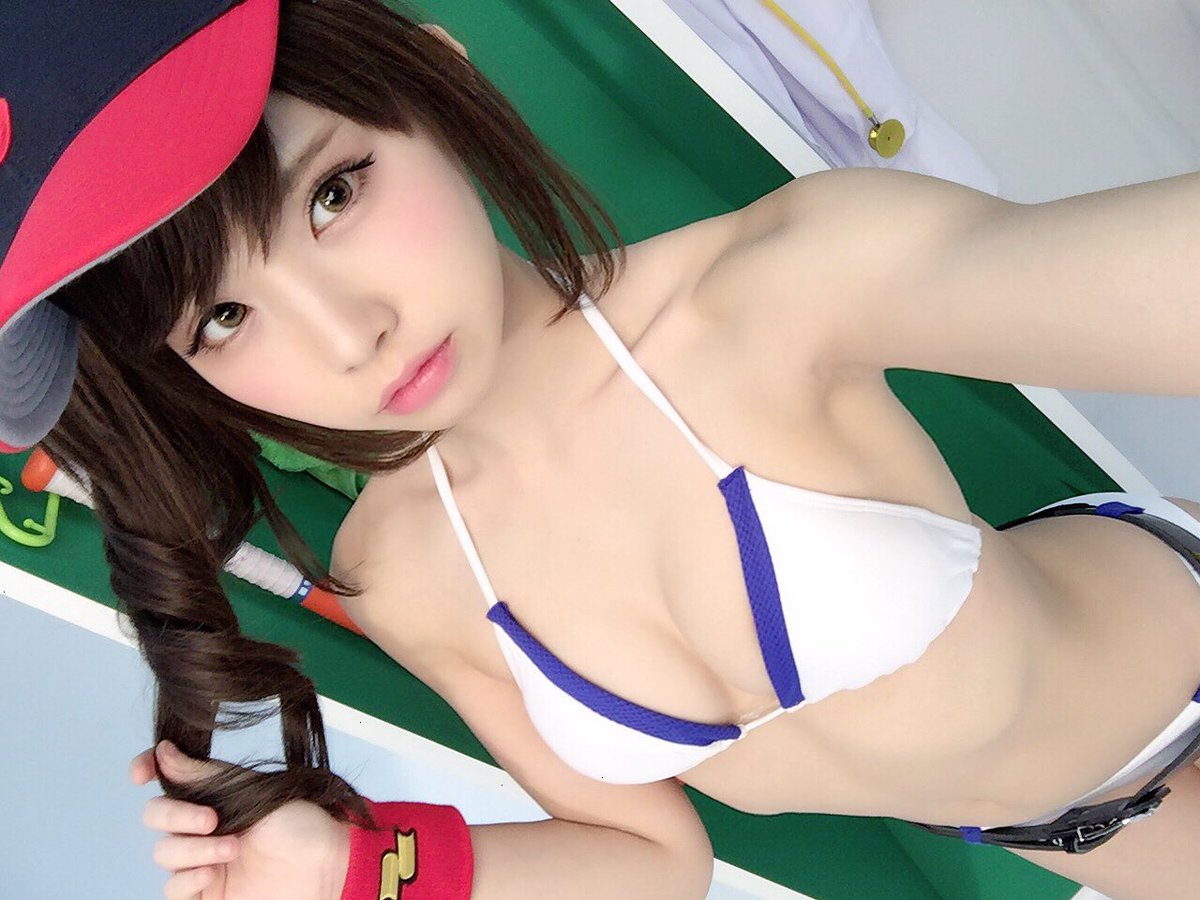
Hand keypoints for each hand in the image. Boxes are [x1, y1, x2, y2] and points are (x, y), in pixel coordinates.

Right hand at [130, 741, 350, 899]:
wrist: (326, 865)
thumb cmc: (300, 824)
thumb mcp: (252, 792)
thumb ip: (205, 777)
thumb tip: (164, 750)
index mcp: (214, 795)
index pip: (166, 779)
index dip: (147, 770)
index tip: (140, 773)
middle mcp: (203, 826)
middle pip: (156, 817)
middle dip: (176, 816)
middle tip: (212, 820)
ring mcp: (203, 860)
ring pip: (164, 853)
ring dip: (192, 850)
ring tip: (231, 849)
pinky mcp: (206, 895)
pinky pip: (173, 891)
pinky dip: (185, 881)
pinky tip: (211, 874)